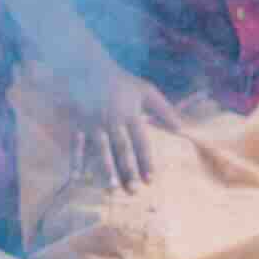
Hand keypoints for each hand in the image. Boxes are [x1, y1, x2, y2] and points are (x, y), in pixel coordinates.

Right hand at [67, 62, 178, 190]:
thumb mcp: (146, 90)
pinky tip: (78, 178)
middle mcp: (113, 120)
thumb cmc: (120, 81)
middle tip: (133, 191)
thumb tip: (182, 129)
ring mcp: (93, 122)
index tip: (151, 180)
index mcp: (130, 113)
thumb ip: (164, 110)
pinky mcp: (78, 123)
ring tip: (111, 188)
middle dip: (128, 171)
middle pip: (122, 149)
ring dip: (106, 170)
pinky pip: (77, 145)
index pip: (141, 142)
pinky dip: (76, 161)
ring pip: (100, 150)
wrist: (88, 67)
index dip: (146, 161)